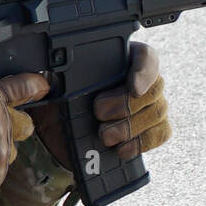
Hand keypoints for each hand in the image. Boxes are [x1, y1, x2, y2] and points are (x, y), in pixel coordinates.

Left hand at [29, 41, 171, 171]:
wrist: (56, 133)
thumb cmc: (57, 101)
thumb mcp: (51, 86)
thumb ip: (53, 76)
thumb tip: (45, 78)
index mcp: (119, 61)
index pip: (146, 57)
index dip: (144, 70)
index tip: (132, 86)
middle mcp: (140, 81)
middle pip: (155, 87)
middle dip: (126, 104)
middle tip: (99, 113)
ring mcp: (149, 106)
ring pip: (157, 112)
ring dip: (130, 126)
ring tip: (104, 135)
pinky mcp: (150, 130)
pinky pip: (160, 134)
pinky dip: (141, 143)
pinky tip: (120, 148)